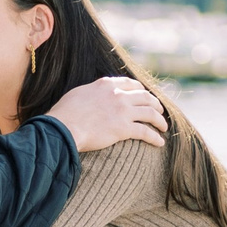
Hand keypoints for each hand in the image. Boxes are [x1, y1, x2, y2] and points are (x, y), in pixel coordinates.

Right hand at [45, 76, 168, 151]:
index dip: (141, 90)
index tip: (145, 96)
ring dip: (159, 120)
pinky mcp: (123, 128)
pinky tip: (159, 142)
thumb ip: (92, 92)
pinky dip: (155, 137)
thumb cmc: (64, 113)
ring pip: (150, 113)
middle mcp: (117, 95)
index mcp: (106, 84)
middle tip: (159, 112)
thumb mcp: (78, 93)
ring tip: (164, 128)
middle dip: (156, 104)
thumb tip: (93, 96)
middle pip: (145, 97)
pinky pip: (145, 132)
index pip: (131, 84)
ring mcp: (122, 111)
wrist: (62, 128)